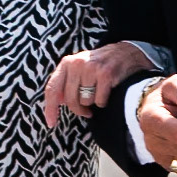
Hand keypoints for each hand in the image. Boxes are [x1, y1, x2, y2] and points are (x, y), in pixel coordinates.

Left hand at [43, 41, 158, 127]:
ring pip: (85, 101)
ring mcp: (91, 68)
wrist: (126, 53)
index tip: (51, 123)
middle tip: (86, 112)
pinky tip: (108, 91)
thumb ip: (66, 82)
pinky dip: (104, 101)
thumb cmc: (100, 65)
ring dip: (93, 103)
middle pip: (70, 100)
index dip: (50, 108)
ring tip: (99, 93)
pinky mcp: (106, 74)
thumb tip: (58, 101)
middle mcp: (77, 64)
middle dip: (78, 110)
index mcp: (67, 63)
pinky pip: (99, 101)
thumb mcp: (79, 67)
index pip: (52, 88)